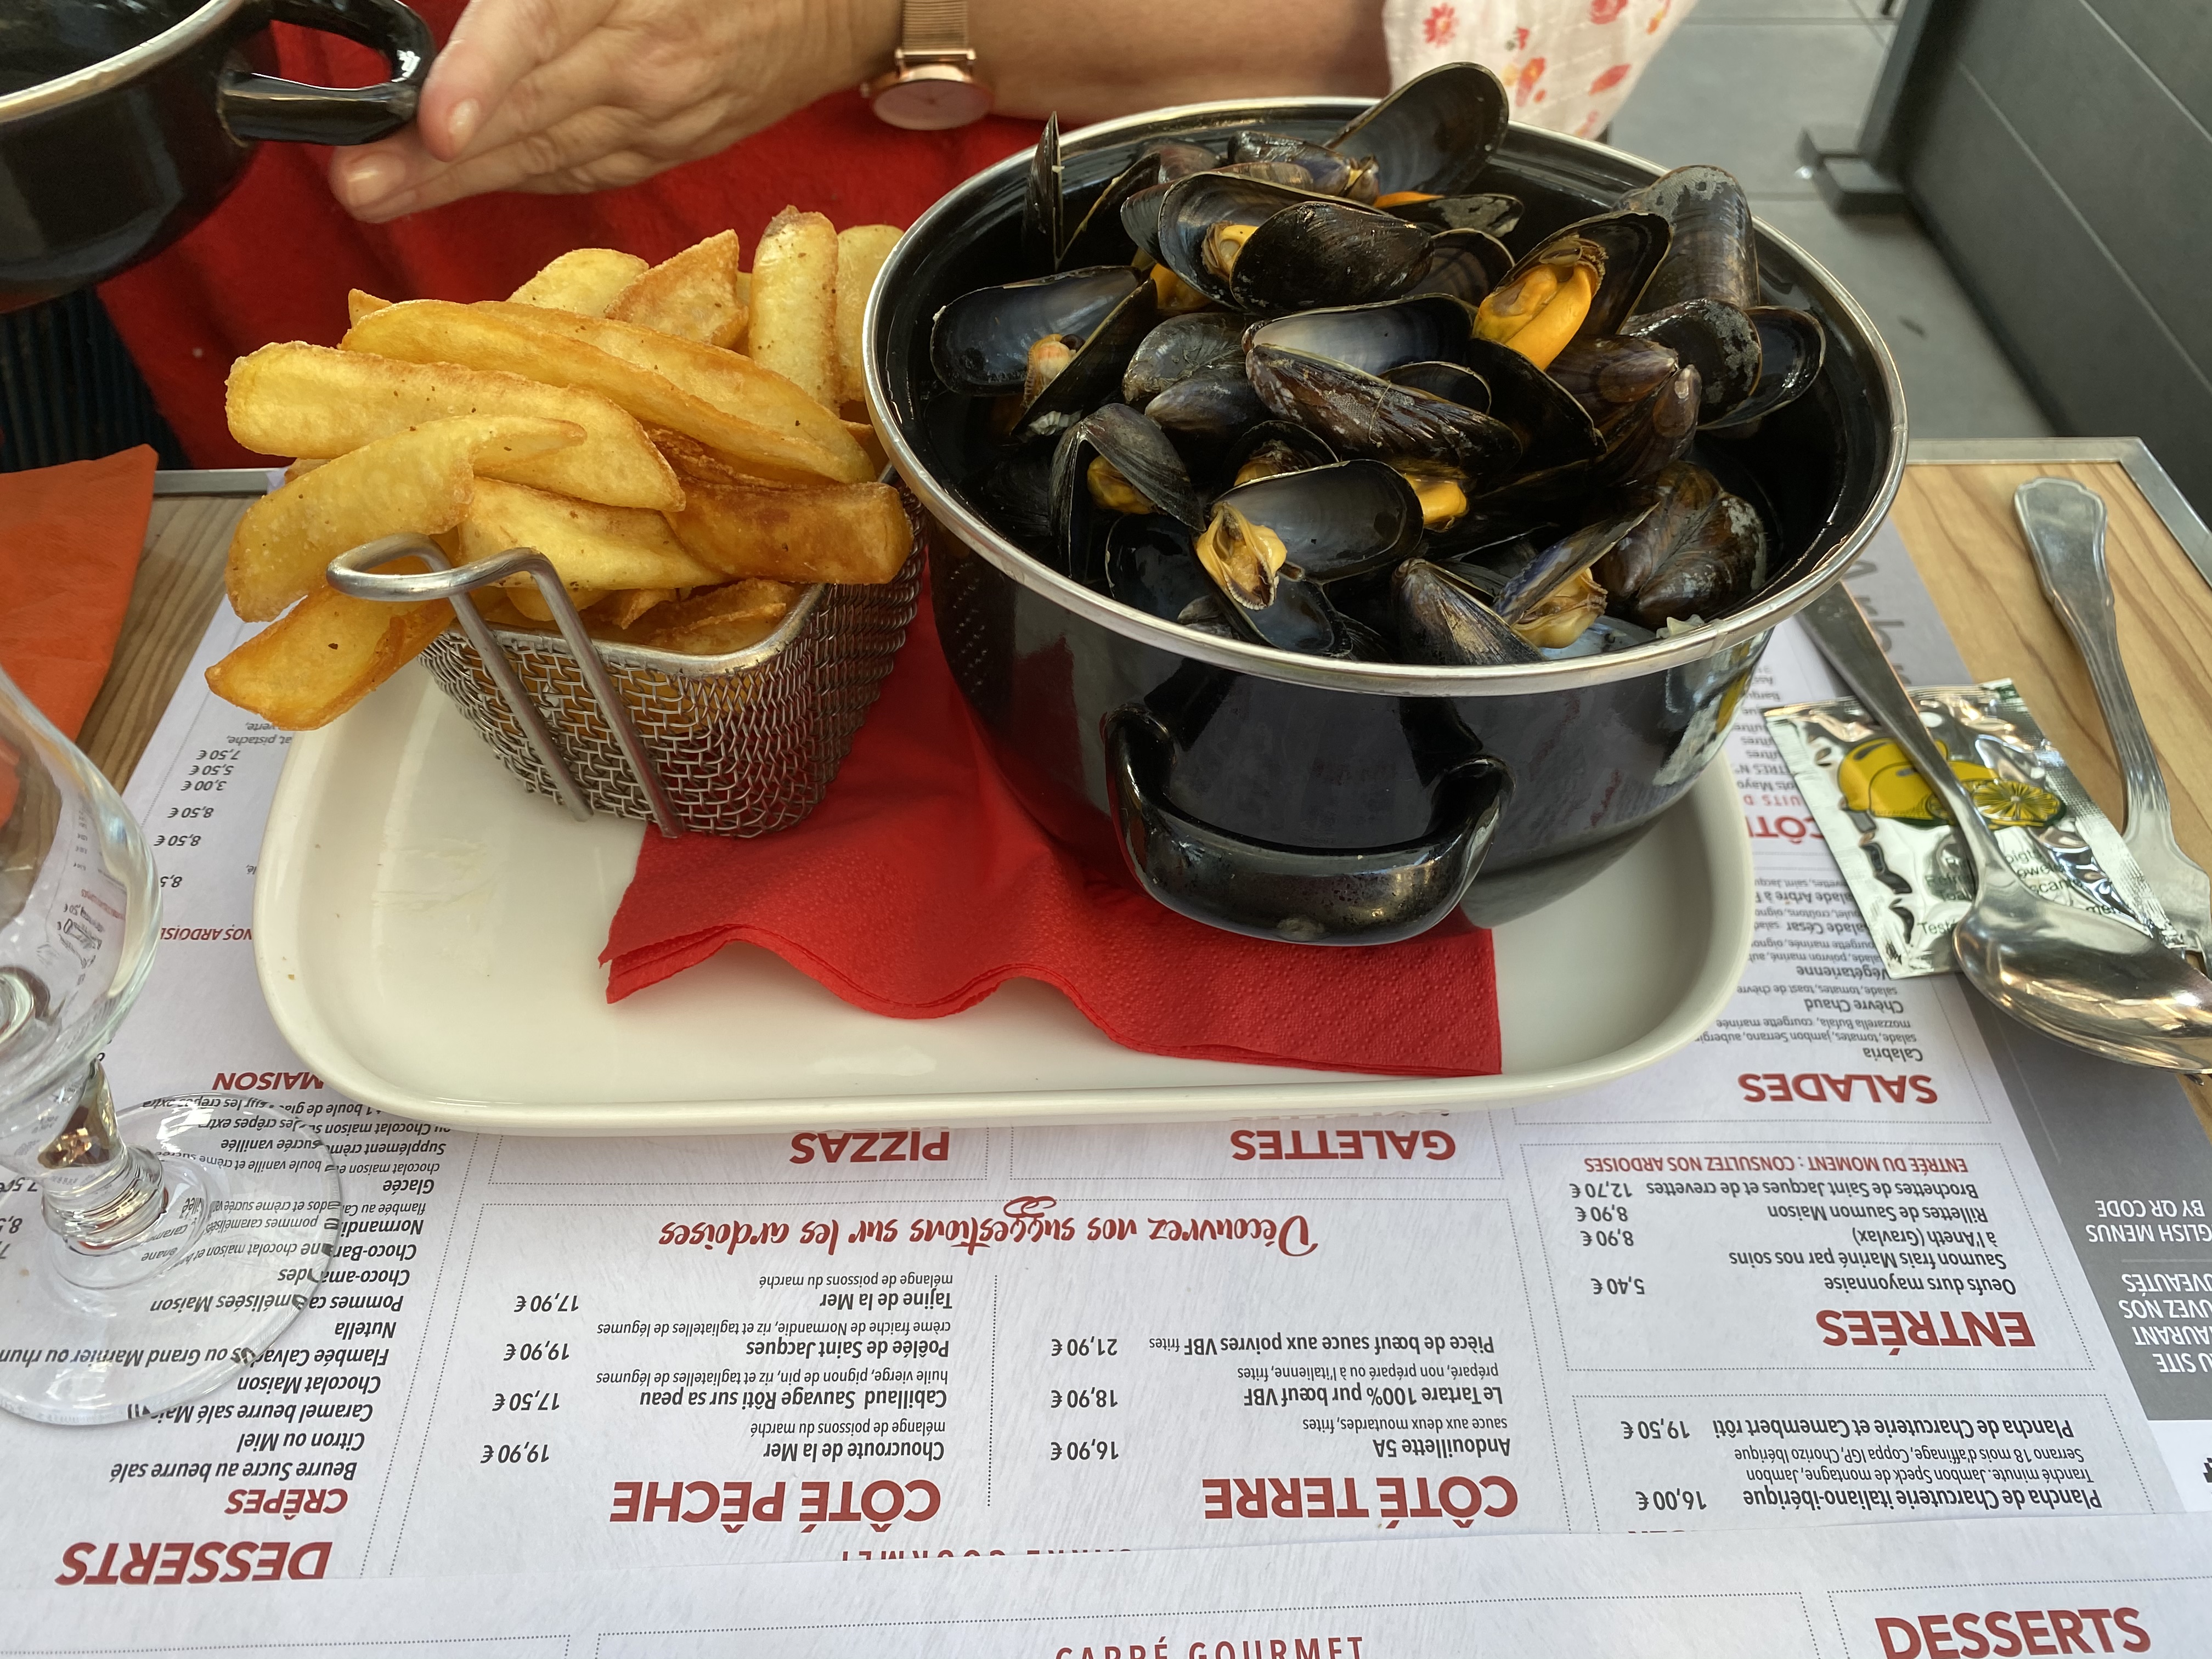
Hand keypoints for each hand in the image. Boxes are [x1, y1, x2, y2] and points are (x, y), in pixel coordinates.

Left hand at [330, 0, 896, 222]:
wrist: (844, 0)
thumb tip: (485, 14)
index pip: (545, 30)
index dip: (485, 77)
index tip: (434, 122)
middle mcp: (649, 66)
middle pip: (524, 114)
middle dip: (433, 159)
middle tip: (355, 184)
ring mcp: (662, 119)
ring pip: (543, 154)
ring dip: (455, 180)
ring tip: (379, 195)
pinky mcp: (669, 147)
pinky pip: (579, 167)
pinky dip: (517, 174)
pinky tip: (459, 180)